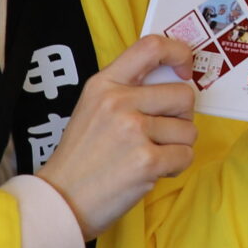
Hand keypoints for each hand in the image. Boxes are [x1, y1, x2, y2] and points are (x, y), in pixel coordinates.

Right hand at [35, 35, 197, 238]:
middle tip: (160, 134)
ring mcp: (133, 131)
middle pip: (183, 95)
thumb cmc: (82, 157)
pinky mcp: (146, 161)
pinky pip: (186, 155)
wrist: (59, 201)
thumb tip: (175, 79)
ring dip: (177, 146)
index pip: (151, 47)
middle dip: (181, 118)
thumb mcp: (93, 109)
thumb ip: (127, 90)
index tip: (185, 71)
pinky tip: (151, 171)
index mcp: (104, 84)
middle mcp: (118, 102)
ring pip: (188, 130)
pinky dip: (175, 166)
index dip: (179, 54)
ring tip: (149, 156)